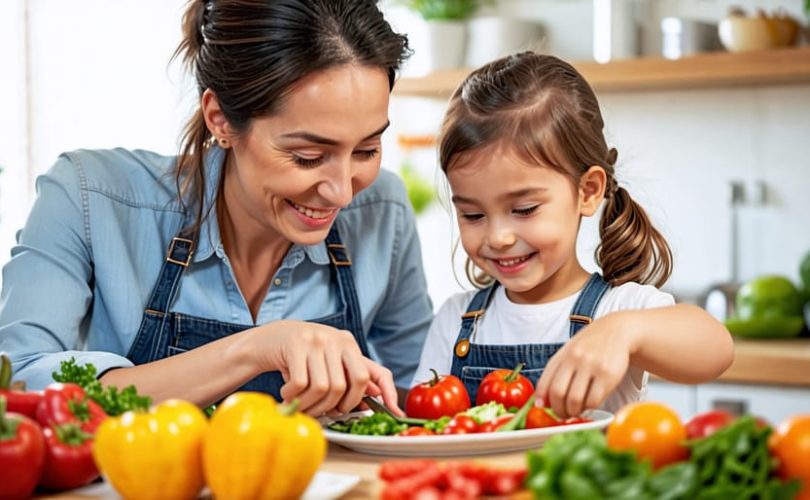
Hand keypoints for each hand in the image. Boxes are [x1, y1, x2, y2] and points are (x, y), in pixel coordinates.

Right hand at [251, 320, 387, 415]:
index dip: (388, 393)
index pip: (376, 370)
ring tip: (300, 405)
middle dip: (340, 406)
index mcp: (348, 344)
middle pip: (352, 383)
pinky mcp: (295, 344)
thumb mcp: (327, 363)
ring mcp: (316, 339)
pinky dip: (293, 396)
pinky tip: (287, 394)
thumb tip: (377, 395)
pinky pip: (302, 384)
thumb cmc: (300, 357)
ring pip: (325, 387)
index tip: (394, 413)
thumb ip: (350, 376)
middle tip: (324, 411)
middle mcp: (336, 339)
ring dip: (311, 405)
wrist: (265, 340)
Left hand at [534, 312, 637, 418]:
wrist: (617, 331)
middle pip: (558, 393)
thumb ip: (555, 373)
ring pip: (575, 400)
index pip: (544, 382)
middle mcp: (574, 359)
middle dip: (559, 410)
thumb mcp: (569, 353)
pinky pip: (594, 400)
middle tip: (563, 415)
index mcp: (561, 355)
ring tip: (577, 411)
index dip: (542, 400)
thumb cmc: (589, 346)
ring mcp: (591, 366)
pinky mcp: (608, 374)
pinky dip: (590, 408)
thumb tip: (541, 402)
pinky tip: (590, 404)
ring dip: (574, 412)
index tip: (543, 408)